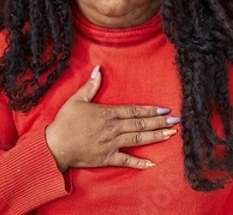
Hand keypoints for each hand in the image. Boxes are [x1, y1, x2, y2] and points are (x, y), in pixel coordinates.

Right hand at [45, 66, 179, 171]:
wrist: (55, 146)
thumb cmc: (65, 122)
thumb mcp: (76, 99)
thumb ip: (90, 85)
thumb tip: (98, 69)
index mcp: (108, 113)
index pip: (134, 110)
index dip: (150, 110)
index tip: (164, 109)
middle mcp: (113, 128)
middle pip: (141, 124)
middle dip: (160, 122)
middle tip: (177, 120)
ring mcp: (111, 144)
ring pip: (138, 139)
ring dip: (156, 136)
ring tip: (172, 134)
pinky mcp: (107, 158)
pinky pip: (126, 160)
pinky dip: (139, 163)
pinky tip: (152, 163)